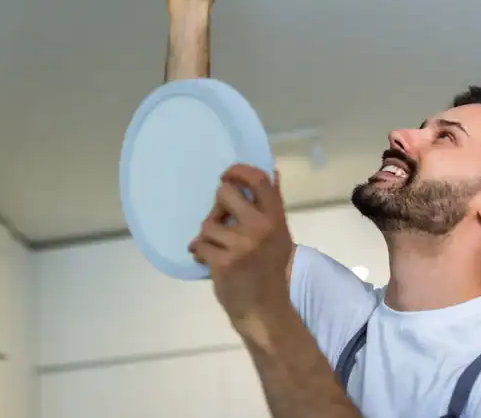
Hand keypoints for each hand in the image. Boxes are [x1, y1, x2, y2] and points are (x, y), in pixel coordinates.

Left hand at [189, 165, 292, 330]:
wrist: (264, 310)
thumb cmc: (270, 270)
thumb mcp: (280, 235)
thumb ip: (272, 206)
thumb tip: (274, 172)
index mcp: (276, 218)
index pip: (258, 180)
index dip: (238, 171)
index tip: (227, 176)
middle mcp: (260, 227)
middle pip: (224, 194)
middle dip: (217, 206)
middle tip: (220, 220)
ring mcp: (241, 245)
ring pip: (207, 224)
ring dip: (208, 237)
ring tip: (218, 249)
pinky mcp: (224, 262)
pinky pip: (200, 245)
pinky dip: (200, 253)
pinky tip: (209, 261)